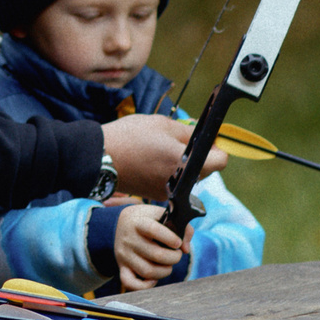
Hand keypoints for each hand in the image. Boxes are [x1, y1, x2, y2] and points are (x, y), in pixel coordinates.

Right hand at [99, 114, 223, 200]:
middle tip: (182, 141)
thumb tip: (206, 135)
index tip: (207, 140)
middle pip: (205, 170)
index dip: (217, 148)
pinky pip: (173, 184)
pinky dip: (169, 173)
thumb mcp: (162, 124)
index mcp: (186, 162)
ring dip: (184, 165)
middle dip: (201, 156)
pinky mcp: (155, 195)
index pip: (220, 161)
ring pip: (188, 178)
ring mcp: (169, 191)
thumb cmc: (130, 137)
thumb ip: (189, 131)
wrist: (98, 157)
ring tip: (163, 150)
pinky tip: (153, 161)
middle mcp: (181, 182)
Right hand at [109, 202, 184, 291]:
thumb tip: (185, 249)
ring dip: (165, 271)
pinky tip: (153, 279)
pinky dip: (145, 286)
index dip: (170, 238)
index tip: (178, 242)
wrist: (123, 223)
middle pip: (157, 255)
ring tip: (167, 264)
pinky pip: (130, 283)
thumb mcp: (163, 215)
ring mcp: (124, 254)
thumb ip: (182, 227)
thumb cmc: (149, 219)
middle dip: (174, 257)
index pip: (154, 230)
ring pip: (148, 271)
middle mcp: (129, 239)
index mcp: (139, 222)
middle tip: (176, 254)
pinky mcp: (122, 267)